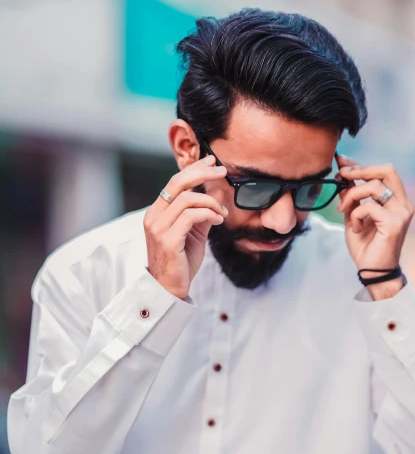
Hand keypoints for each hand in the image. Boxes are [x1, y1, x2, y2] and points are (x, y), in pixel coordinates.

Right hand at [143, 155, 227, 298]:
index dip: (194, 169)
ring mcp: (158, 229)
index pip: (174, 182)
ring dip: (210, 202)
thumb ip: (204, 211)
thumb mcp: (195, 232)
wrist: (170, 290)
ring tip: (222, 212)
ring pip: (187, 199)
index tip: (212, 162)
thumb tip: (218, 190)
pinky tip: (218, 220)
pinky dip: (208, 214)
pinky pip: (191, 217)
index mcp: (157, 213)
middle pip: (177, 183)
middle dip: (202, 173)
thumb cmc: (181, 262)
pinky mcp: (168, 240)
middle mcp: (154, 217)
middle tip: (222, 171)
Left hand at [336, 154, 414, 295]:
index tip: (341, 161)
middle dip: (360, 170)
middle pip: (387, 170)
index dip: (361, 164)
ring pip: (375, 186)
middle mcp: (403, 204)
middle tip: (341, 176)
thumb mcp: (353, 215)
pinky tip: (355, 227)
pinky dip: (355, 214)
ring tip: (344, 209)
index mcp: (396, 200)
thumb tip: (342, 173)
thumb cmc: (365, 245)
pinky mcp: (395, 224)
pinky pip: (369, 207)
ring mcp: (402, 213)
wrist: (371, 270)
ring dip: (353, 195)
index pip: (384, 171)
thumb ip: (351, 195)